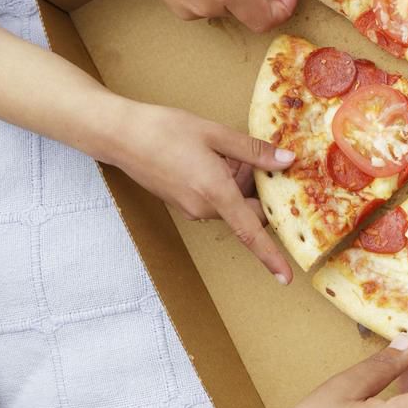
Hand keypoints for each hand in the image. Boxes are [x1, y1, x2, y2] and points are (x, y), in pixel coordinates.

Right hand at [105, 101, 295, 282]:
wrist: (119, 135)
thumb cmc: (165, 130)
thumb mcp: (215, 134)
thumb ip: (254, 151)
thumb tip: (287, 161)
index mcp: (215, 194)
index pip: (250, 232)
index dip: (271, 255)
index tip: (287, 277)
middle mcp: (203, 209)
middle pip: (248, 213)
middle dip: (262, 193)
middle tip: (268, 161)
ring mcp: (191, 208)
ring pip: (232, 204)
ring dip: (242, 184)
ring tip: (232, 152)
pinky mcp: (182, 203)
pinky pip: (216, 200)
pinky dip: (226, 183)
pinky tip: (218, 157)